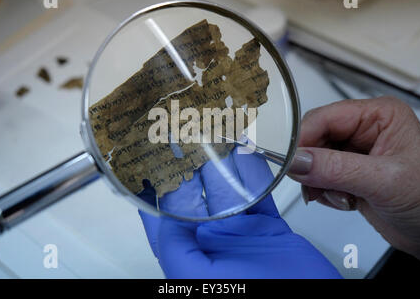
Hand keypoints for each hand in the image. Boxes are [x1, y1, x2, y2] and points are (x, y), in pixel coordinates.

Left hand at [139, 147, 340, 277]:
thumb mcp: (197, 281)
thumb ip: (175, 249)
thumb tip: (162, 216)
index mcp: (190, 256)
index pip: (164, 219)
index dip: (156, 192)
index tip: (150, 162)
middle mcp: (213, 242)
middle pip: (199, 197)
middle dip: (193, 168)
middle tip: (190, 138)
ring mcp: (241, 234)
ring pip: (230, 191)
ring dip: (225, 166)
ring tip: (219, 138)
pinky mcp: (269, 229)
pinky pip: (261, 195)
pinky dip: (257, 175)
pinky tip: (250, 155)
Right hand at [289, 97, 419, 261]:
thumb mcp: (384, 181)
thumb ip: (337, 169)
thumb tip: (296, 161)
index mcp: (378, 115)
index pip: (325, 117)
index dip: (304, 138)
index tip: (290, 162)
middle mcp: (364, 129)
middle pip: (314, 137)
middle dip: (312, 165)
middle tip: (316, 186)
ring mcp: (354, 151)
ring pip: (312, 159)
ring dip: (318, 182)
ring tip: (343, 197)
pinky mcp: (346, 171)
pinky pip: (317, 176)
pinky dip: (322, 191)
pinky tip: (345, 201)